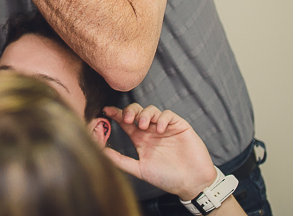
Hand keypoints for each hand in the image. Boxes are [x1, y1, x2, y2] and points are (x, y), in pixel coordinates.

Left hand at [102, 104, 218, 200]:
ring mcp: (165, 127)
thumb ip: (121, 160)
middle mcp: (151, 131)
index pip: (126, 122)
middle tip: (127, 119)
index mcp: (140, 139)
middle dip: (130, 111)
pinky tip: (160, 129)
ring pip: (151, 110)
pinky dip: (162, 118)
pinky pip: (168, 114)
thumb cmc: (167, 178)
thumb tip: (100, 152)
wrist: (192, 183)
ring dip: (145, 114)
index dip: (116, 114)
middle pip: (136, 111)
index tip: (106, 110)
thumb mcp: (140, 170)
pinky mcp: (179, 126)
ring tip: (144, 126)